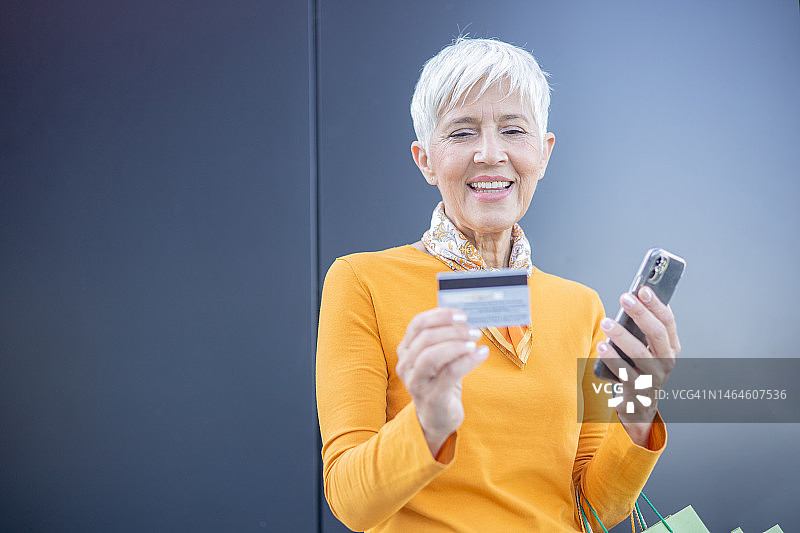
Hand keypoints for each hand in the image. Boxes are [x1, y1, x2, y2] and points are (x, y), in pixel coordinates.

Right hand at [396, 308, 488, 456]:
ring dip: (457, 344)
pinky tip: (481, 354)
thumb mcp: (440, 358)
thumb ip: (447, 339)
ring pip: (432, 355)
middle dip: (453, 330)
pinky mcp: (431, 396)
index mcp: (406, 350)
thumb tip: (469, 318)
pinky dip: (468, 360)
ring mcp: (416, 382)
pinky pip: (449, 373)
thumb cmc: (441, 381)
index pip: (418, 324)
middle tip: (474, 330)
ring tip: (475, 342)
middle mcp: (406, 365)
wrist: (437, 417)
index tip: (462, 314)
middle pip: (425, 337)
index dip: (440, 315)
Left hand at [596, 286, 680, 444]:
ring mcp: (653, 377)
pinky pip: (623, 371)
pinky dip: (612, 358)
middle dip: (641, 313)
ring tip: (606, 322)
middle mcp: (666, 361)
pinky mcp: (637, 389)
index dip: (656, 304)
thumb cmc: (638, 366)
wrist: (639, 404)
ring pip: (640, 353)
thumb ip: (643, 327)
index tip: (643, 289)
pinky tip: (601, 346)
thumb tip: (632, 298)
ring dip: (622, 335)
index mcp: (671, 346)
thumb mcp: (647, 347)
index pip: (667, 322)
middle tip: (624, 298)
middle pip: (657, 334)